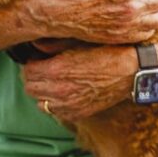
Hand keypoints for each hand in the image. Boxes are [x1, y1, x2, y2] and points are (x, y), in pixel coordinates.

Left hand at [22, 43, 140, 123]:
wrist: (131, 71)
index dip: (32, 63)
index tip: (39, 59)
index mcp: (56, 70)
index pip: (27, 71)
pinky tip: (65, 93)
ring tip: (53, 82)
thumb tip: (35, 45)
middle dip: (34, 78)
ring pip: (40, 103)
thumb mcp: (77, 42)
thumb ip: (52, 45)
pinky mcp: (78, 114)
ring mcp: (68, 106)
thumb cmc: (106, 51)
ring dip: (43, 92)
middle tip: (43, 69)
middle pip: (30, 88)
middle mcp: (59, 91)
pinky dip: (56, 104)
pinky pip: (55, 113)